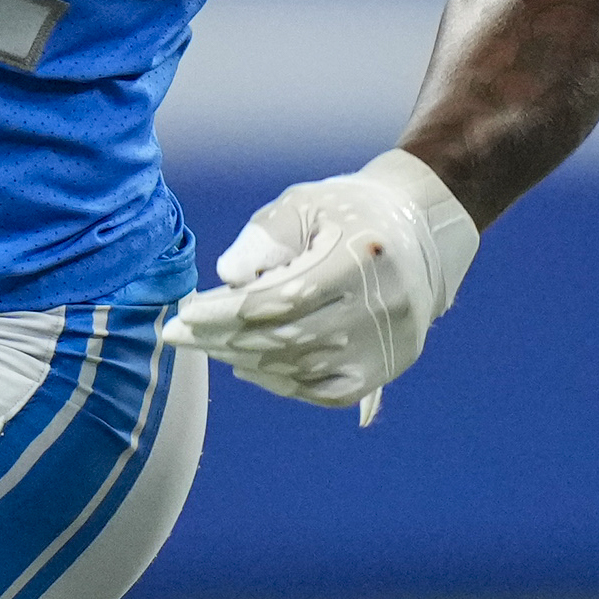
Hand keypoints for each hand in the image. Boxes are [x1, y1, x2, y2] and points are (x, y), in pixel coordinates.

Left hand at [159, 152, 478, 416]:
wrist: (418, 230)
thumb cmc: (346, 211)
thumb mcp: (302, 205)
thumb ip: (263, 238)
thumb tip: (226, 277)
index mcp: (362, 255)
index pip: (280, 298)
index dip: (226, 312)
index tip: (185, 313)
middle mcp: (384, 305)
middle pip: (286, 338)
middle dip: (223, 339)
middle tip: (180, 336)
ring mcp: (390, 342)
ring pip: (302, 369)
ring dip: (245, 361)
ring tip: (208, 346)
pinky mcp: (390, 365)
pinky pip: (326, 392)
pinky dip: (282, 385)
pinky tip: (248, 367)